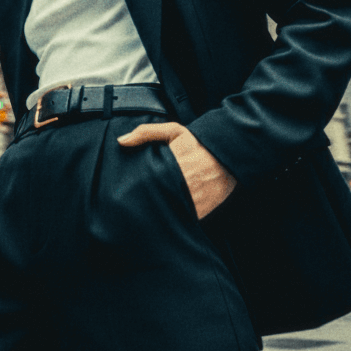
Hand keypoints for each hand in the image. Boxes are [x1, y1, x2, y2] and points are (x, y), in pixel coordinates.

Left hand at [117, 122, 236, 220]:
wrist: (229, 158)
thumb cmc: (199, 145)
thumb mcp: (174, 132)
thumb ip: (146, 133)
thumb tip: (121, 140)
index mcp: (171, 166)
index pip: (144, 182)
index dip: (132, 187)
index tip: (124, 188)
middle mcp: (181, 186)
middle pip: (152, 200)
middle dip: (141, 200)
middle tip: (132, 200)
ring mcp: (190, 202)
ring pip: (165, 212)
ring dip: (156, 210)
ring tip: (149, 207)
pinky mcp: (199, 213)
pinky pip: (180, 219)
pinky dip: (172, 217)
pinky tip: (166, 212)